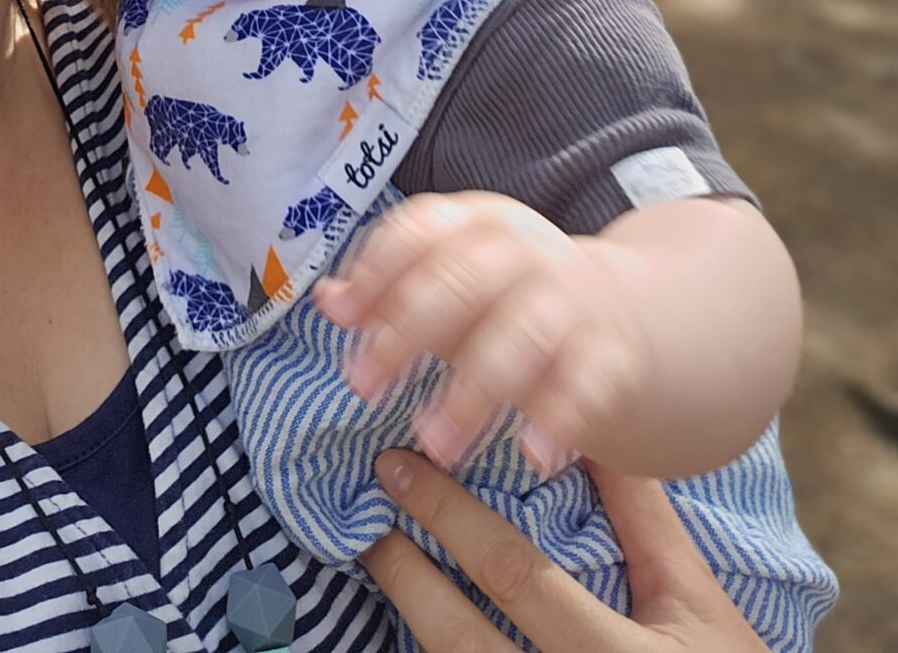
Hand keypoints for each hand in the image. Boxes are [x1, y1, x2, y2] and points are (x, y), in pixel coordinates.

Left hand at [315, 192, 647, 475]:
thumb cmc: (504, 299)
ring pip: (520, 334)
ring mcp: (572, 296)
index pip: (420, 230)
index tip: (341, 322)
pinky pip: (588, 381)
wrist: (621, 312)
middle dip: (408, 331)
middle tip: (364, 388)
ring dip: (474, 391)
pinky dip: (561, 416)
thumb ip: (386, 292)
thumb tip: (326, 301)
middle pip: (462, 279)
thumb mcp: (446, 283)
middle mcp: (525, 249)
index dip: (377, 271)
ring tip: (436, 446)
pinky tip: (533, 455)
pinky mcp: (611, 349)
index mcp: (476, 221)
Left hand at [362, 450, 770, 651]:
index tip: (400, 466)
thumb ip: (646, 525)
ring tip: (374, 562)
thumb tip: (595, 432)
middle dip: (404, 571)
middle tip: (363, 516)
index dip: (450, 517)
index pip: (515, 575)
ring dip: (407, 615)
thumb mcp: (699, 608)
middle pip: (459, 637)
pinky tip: (408, 621)